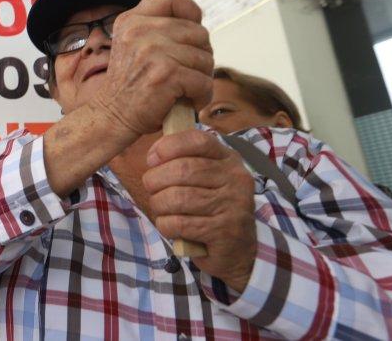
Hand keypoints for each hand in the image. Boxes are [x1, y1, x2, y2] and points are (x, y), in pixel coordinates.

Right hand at [91, 0, 213, 137]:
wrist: (113, 116)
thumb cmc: (132, 84)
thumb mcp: (134, 46)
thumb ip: (158, 30)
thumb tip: (197, 24)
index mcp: (131, 20)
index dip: (190, 10)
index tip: (192, 29)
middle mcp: (139, 31)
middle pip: (198, 32)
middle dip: (201, 55)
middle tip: (188, 72)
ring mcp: (152, 52)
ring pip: (205, 58)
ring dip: (202, 78)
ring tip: (185, 89)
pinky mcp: (166, 74)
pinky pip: (204, 81)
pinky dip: (202, 96)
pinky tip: (189, 101)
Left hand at [143, 130, 256, 290]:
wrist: (240, 251)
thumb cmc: (211, 209)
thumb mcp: (205, 179)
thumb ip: (184, 160)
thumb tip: (154, 153)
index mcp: (229, 160)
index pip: (198, 140)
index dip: (168, 146)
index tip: (152, 159)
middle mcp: (236, 179)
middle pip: (183, 169)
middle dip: (155, 180)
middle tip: (151, 189)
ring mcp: (234, 205)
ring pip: (178, 197)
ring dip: (159, 204)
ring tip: (161, 209)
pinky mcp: (225, 231)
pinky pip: (180, 223)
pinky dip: (166, 225)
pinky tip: (170, 227)